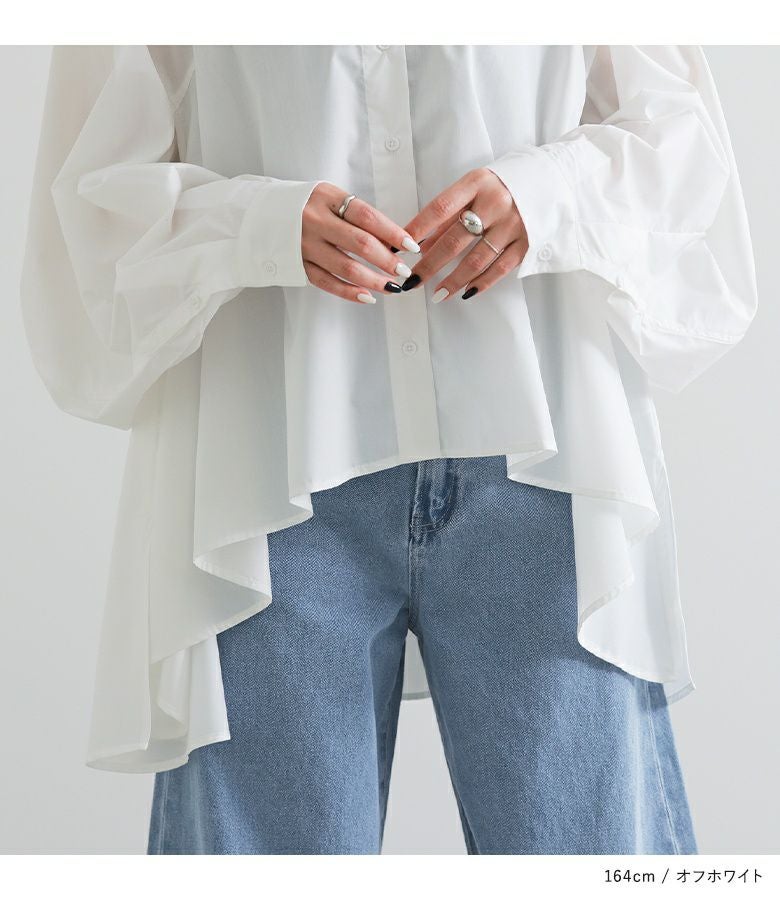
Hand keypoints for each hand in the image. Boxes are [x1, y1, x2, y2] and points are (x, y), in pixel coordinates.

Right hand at [302, 182, 420, 303]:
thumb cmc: (306, 206)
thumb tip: (392, 241)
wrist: (262, 213)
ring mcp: (304, 245)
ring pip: (345, 267)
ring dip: (373, 280)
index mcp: (326, 198)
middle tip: (404, 270)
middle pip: (359, 243)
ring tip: (392, 287)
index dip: (392, 232)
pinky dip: (350, 292)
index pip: (367, 216)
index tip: (411, 246)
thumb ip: (355, 215)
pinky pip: (327, 282)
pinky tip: (368, 297)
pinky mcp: (298, 265)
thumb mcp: (329, 197)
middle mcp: (314, 220)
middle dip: (387, 259)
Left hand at [398, 167, 527, 301]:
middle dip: (430, 264)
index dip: (418, 229)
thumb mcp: (475, 188)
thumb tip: (420, 245)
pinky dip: (481, 282)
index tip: (401, 247)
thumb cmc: (502, 186)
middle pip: (455, 239)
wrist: (551, 179)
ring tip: (436, 294)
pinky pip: (501, 268)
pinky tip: (465, 293)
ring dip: (453, 280)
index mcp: (477, 183)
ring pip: (477, 259)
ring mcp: (513, 224)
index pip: (440, 208)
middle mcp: (495, 203)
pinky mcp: (528, 242)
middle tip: (412, 280)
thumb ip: (450, 214)